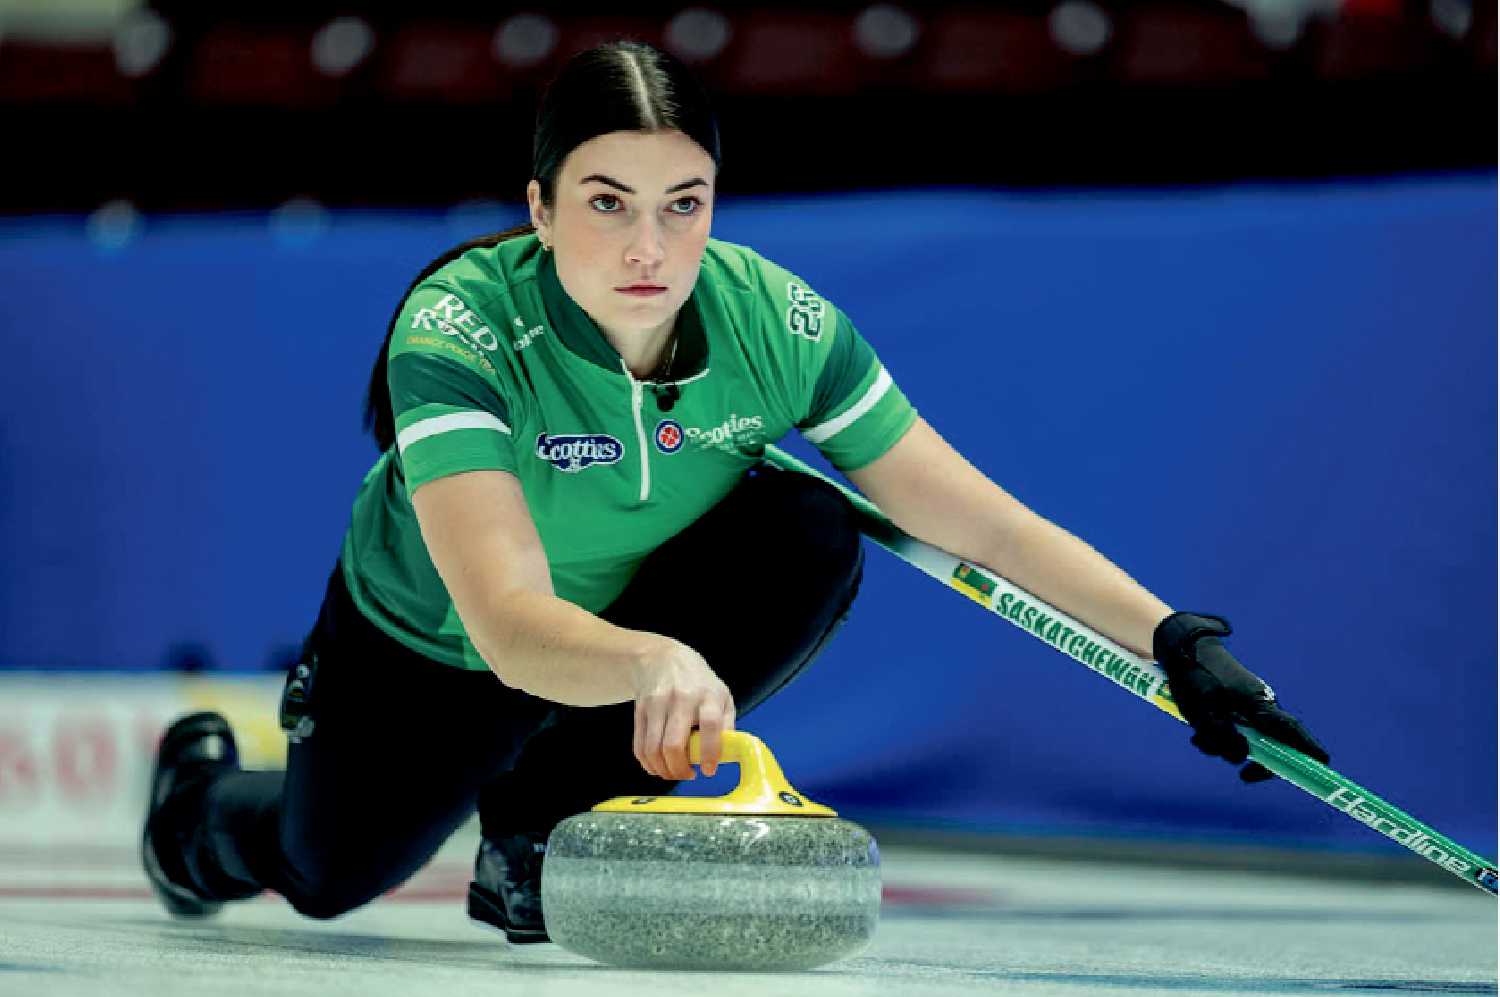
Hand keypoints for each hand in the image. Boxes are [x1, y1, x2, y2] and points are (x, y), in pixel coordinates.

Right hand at [630, 638, 735, 781]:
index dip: (709, 752)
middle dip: (679, 769)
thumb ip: (727, 725)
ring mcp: (657, 704)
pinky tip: (658, 766)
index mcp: (708, 696)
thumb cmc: (698, 683)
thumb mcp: (722, 696)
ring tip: (673, 773)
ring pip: (653, 749)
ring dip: (662, 769)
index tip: (708, 770)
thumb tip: (726, 755)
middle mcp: (681, 698)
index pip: (710, 726)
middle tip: (687, 775)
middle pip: (673, 744)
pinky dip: (648, 763)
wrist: (663, 658)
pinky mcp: (640, 710)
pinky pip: (640, 746)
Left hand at [1153, 612, 1329, 782]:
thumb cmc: (1194, 677)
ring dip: (1225, 748)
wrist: (1183, 648)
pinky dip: (1217, 738)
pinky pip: (1233, 732)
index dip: (1310, 751)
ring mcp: (1249, 707)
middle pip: (1273, 744)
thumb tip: (1242, 756)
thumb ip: (1222, 738)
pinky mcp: (1235, 707)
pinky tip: (1198, 735)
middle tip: (1244, 776)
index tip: (1322, 767)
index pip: (1293, 731)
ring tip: (1199, 739)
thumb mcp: (1202, 712)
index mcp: (1259, 704)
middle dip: (1257, 761)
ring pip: (1247, 740)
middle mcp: (1260, 706)